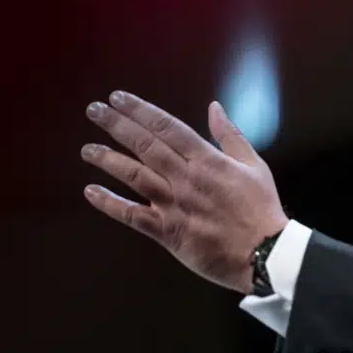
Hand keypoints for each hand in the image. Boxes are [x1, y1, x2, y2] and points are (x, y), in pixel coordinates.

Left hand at [81, 91, 287, 292]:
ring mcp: (174, 205)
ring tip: (88, 149)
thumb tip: (214, 107)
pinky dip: (110, 204)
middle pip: (145, 145)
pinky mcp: (168, 232)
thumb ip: (231, 135)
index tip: (118, 98)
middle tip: (94, 110)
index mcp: (207, 160)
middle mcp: (186, 178)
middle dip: (116, 125)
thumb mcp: (254, 165)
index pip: (166, 127)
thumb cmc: (262, 209)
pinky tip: (91, 192)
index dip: (139, 110)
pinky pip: (133, 215)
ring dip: (108, 160)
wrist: (264, 254)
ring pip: (134, 176)